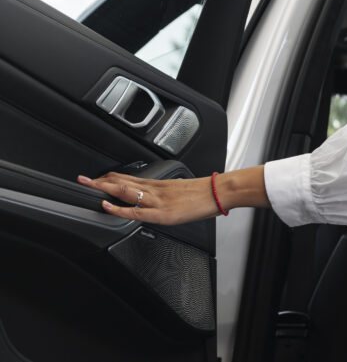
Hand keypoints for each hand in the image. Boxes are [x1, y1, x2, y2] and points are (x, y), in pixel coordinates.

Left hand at [77, 172, 219, 224]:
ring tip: (86, 186)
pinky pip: (135, 210)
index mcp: (159, 184)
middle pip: (122, 181)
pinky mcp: (162, 213)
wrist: (219, 191)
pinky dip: (118, 208)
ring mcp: (157, 200)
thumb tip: (160, 198)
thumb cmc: (205, 192)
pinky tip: (107, 205)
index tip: (96, 178)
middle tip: (82, 179)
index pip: (128, 178)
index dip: (110, 178)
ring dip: (103, 188)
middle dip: (100, 181)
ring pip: (124, 191)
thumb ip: (167, 193)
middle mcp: (155, 189)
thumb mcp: (182, 188)